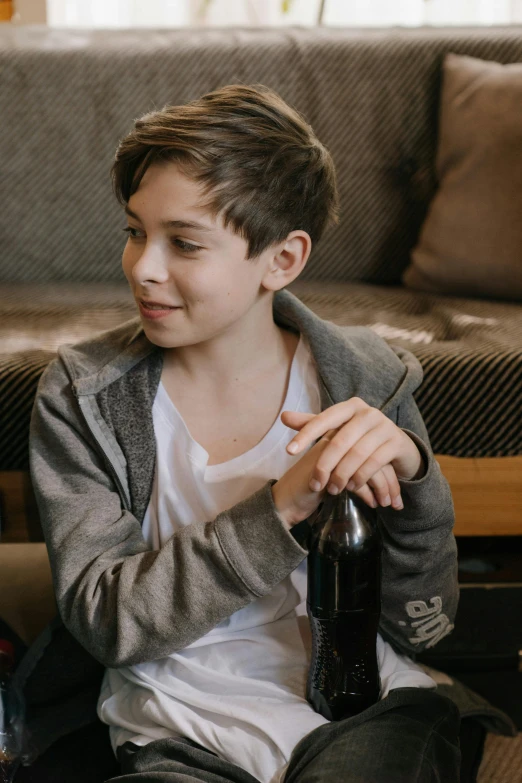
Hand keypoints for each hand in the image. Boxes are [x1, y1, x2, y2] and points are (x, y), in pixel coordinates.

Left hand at [272, 398, 423, 525]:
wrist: (398, 447)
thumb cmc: (360, 438)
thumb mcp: (338, 430)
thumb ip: (312, 424)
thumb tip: (283, 416)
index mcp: (350, 406)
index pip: (323, 419)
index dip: (305, 435)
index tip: (289, 451)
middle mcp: (368, 412)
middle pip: (339, 441)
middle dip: (325, 465)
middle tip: (316, 484)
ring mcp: (385, 426)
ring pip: (356, 454)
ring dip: (342, 475)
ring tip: (333, 489)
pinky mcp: (396, 442)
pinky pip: (374, 462)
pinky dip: (361, 477)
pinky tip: (352, 488)